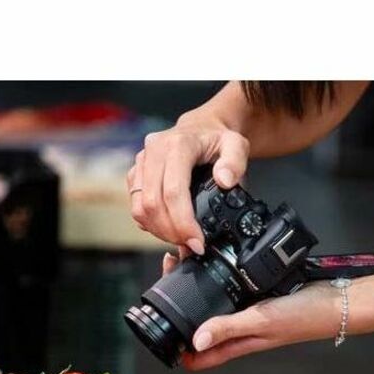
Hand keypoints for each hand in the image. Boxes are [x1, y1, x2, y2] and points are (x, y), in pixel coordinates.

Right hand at [127, 114, 249, 253]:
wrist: (202, 128)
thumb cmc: (218, 139)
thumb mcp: (237, 145)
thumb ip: (236, 162)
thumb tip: (225, 180)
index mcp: (178, 145)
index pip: (173, 192)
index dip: (183, 222)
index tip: (198, 242)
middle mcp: (154, 151)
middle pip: (152, 203)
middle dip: (172, 232)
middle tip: (192, 245)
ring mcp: (142, 163)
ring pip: (140, 208)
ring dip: (160, 231)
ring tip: (182, 239)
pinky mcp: (136, 174)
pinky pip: (136, 206)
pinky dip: (152, 223)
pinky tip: (171, 228)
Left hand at [161, 253, 340, 370]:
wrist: (336, 300)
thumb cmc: (304, 318)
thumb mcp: (262, 321)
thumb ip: (229, 328)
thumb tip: (194, 341)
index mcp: (236, 342)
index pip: (196, 355)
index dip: (174, 343)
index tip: (158, 316)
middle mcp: (238, 328)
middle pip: (199, 323)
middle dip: (179, 302)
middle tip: (171, 268)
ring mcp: (248, 310)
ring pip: (213, 302)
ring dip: (197, 284)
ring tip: (185, 257)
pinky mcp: (259, 294)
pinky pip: (231, 286)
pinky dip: (219, 274)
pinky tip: (215, 256)